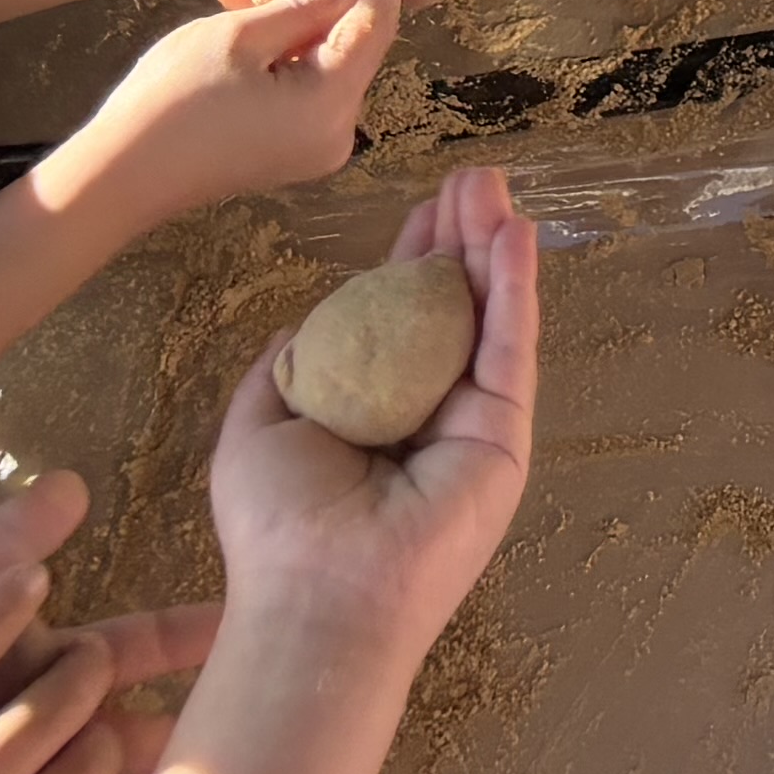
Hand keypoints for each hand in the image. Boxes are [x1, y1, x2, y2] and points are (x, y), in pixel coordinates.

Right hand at [61, 0, 405, 235]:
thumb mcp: (238, 36)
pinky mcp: (286, 139)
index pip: (375, 23)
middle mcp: (335, 131)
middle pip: (350, 36)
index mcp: (330, 108)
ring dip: (290, 2)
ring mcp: (311, 140)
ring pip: (318, 49)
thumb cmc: (168, 101)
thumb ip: (307, 2)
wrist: (115, 176)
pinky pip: (297, 73)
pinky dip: (278, 36)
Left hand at [209, 165, 542, 664]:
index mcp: (368, 407)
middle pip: (452, 304)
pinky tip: (515, 235)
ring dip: (492, 246)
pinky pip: (511, 349)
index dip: (411, 256)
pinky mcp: (503, 435)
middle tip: (470, 176)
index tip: (425, 205)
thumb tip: (301, 326)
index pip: (400, 315)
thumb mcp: (256, 428)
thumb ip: (287, 371)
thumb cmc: (277, 523)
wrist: (315, 597)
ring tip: (493, 183)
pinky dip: (516, 289)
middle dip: (460, 237)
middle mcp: (425, 408)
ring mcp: (469, 421)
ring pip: (487, 316)